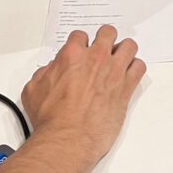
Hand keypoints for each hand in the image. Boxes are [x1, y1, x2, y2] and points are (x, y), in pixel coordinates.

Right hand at [22, 25, 145, 164]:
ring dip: (124, 50)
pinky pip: (139, 67)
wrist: (67, 139)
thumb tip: (52, 69)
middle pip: (108, 33)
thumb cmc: (51, 119)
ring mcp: (113, 72)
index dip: (80, 43)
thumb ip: (46, 72)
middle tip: (103, 48)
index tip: (81, 49)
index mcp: (72, 55)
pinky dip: (135, 68)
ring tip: (119, 58)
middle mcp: (96, 59)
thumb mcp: (34, 89)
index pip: (80, 36)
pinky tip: (129, 74)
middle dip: (105, 38)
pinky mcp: (126, 88)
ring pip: (129, 46)